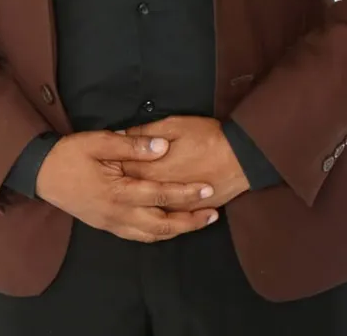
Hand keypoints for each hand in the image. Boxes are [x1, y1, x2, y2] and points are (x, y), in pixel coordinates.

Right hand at [35, 129, 219, 241]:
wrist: (42, 174)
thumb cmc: (70, 154)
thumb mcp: (100, 141)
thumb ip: (132, 145)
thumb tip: (162, 145)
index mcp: (119, 192)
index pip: (162, 195)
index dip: (187, 193)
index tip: (208, 188)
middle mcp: (118, 214)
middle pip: (163, 224)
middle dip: (190, 220)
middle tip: (213, 213)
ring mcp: (112, 223)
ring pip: (152, 235)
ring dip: (177, 230)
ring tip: (198, 222)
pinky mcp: (106, 225)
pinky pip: (138, 236)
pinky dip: (158, 235)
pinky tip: (168, 228)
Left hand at [119, 116, 250, 209]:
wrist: (241, 158)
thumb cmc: (207, 137)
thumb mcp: (175, 124)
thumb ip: (147, 132)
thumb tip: (122, 134)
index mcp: (154, 169)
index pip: (124, 170)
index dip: (113, 165)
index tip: (104, 161)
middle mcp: (161, 192)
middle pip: (133, 193)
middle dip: (121, 186)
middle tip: (110, 180)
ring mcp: (175, 206)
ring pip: (148, 212)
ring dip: (137, 205)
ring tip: (126, 200)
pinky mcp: (189, 213)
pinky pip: (167, 222)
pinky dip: (155, 220)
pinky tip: (148, 216)